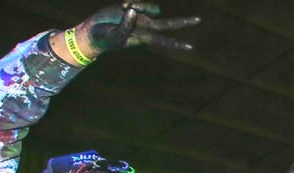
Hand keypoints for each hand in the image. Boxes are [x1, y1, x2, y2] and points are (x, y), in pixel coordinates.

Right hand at [78, 3, 200, 55]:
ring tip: (125, 8)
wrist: (93, 31)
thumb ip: (126, 24)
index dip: (177, 44)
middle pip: (169, 24)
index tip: (191, 47)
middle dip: (183, 23)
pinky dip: (132, 2)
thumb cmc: (105, 39)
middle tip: (200, 20)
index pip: (164, 40)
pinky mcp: (133, 8)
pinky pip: (138, 2)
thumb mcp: (116, 35)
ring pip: (150, 7)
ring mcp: (140, 17)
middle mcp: (146, 27)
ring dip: (140, 5)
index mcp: (144, 38)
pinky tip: (123, 6)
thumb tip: (134, 9)